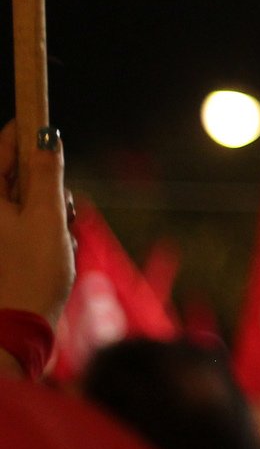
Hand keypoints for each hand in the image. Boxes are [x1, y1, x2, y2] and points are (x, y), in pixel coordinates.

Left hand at [0, 121, 75, 325]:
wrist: (21, 321)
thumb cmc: (32, 270)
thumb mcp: (47, 216)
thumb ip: (47, 174)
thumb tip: (47, 137)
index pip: (4, 145)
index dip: (27, 131)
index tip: (48, 126)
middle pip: (20, 174)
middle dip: (48, 184)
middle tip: (65, 206)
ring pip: (30, 199)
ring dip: (53, 210)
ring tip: (61, 238)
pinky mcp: (6, 245)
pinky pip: (30, 222)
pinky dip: (48, 230)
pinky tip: (57, 251)